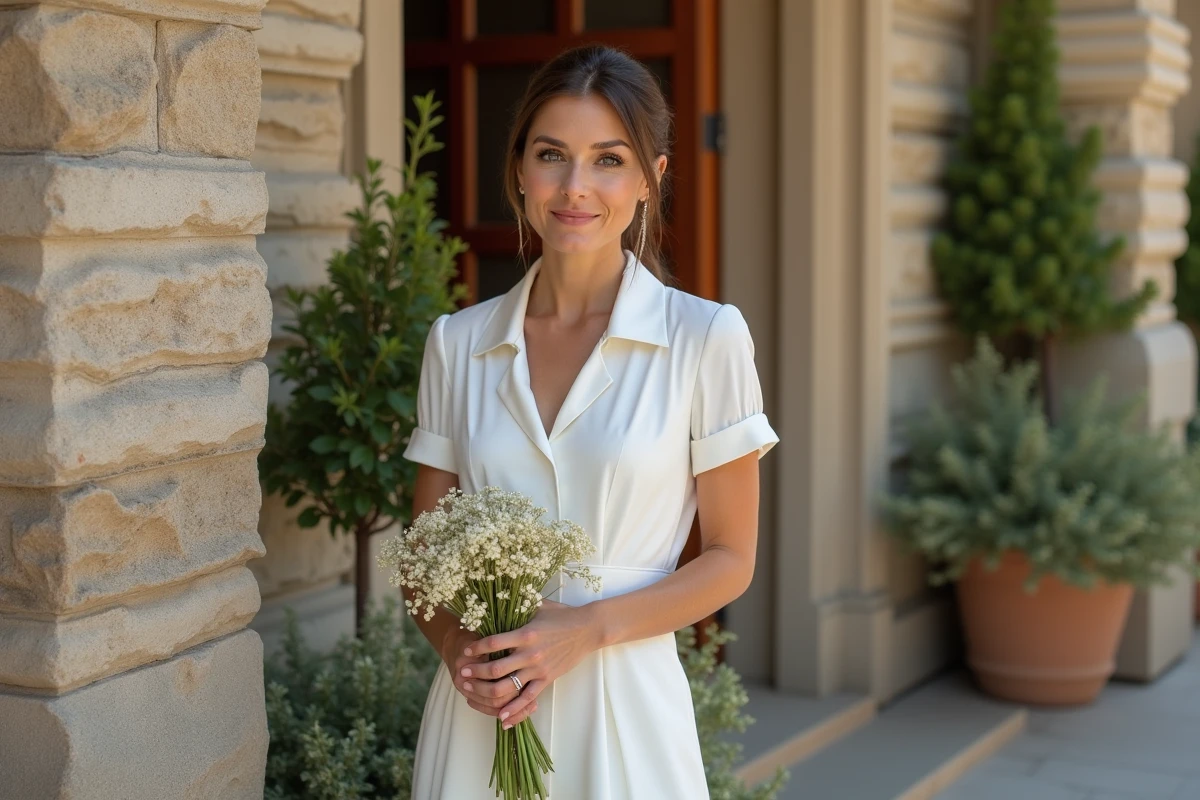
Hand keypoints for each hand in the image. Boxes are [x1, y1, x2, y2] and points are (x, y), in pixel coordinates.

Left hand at [458, 599, 598, 729]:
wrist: (588, 629)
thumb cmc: (562, 615)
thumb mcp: (538, 605)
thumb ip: (518, 606)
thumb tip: (498, 597)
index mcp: (525, 634)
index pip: (493, 642)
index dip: (476, 648)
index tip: (466, 650)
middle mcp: (529, 654)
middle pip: (495, 669)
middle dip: (475, 673)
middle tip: (462, 673)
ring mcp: (538, 669)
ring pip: (507, 687)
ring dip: (486, 691)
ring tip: (473, 692)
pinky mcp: (547, 679)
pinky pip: (528, 698)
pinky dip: (513, 709)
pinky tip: (501, 717)